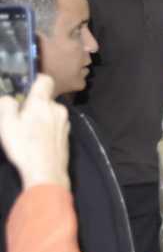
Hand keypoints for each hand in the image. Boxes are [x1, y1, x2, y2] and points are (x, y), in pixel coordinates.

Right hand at [0, 75, 69, 189]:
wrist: (46, 172)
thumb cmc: (24, 146)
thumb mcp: (6, 124)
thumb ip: (6, 105)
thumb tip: (9, 98)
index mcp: (42, 103)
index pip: (44, 80)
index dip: (35, 80)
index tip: (25, 88)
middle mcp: (57, 109)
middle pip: (44, 99)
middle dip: (32, 105)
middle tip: (19, 118)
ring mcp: (64, 122)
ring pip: (50, 112)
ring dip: (40, 117)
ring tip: (26, 132)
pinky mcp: (67, 134)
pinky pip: (55, 124)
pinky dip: (46, 128)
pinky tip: (37, 140)